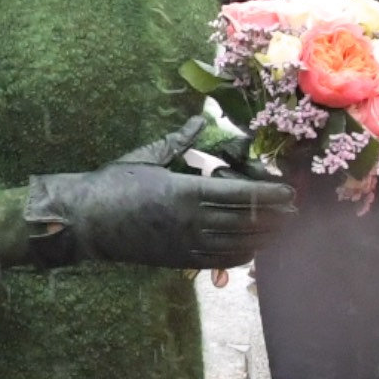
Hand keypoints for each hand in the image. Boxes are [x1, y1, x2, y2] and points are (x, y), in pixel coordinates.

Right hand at [19, 143, 289, 271]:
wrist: (85, 221)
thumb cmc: (112, 183)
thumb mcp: (147, 156)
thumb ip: (180, 140)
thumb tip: (202, 117)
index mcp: (184, 191)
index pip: (240, 195)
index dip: (268, 194)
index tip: (288, 191)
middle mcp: (190, 222)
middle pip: (245, 221)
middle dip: (274, 217)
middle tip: (294, 211)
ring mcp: (184, 244)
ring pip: (236, 244)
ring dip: (263, 237)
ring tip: (281, 230)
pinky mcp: (178, 261)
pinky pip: (218, 261)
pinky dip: (240, 256)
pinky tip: (252, 249)